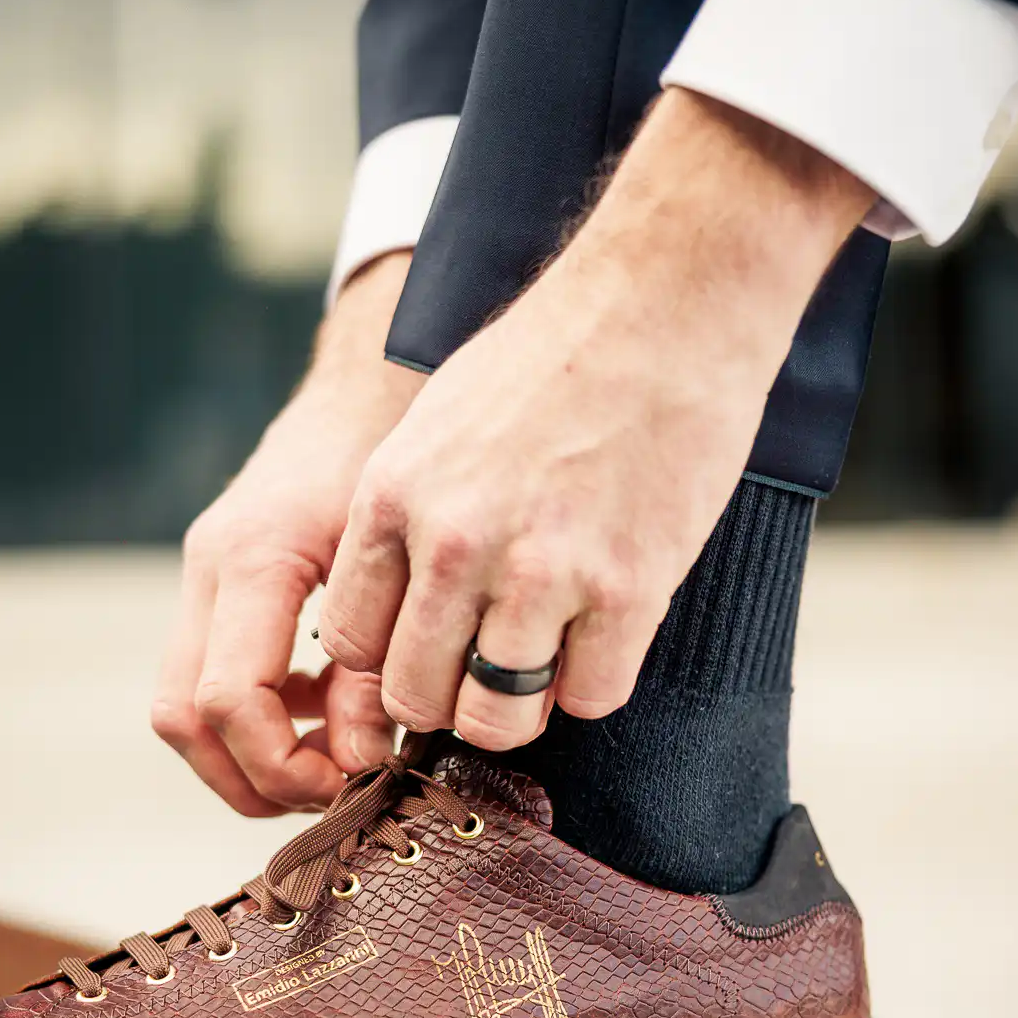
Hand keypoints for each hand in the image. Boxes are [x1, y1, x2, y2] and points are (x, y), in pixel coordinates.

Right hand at [152, 252, 421, 814]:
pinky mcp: (217, 586)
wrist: (370, 387)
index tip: (349, 778)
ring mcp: (204, 577)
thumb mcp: (398, 560)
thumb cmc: (396, 457)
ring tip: (334, 754)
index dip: (282, 762)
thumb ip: (376, 661)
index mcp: (253, 560)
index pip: (227, 699)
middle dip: (251, 776)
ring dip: (251, 754)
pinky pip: (210, 678)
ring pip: (183, 708)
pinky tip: (328, 706)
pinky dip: (260, 715)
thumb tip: (361, 757)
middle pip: (182, 718)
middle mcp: (211, 570)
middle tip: (331, 791)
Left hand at [319, 93, 872, 748]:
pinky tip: (604, 638)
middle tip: (485, 677)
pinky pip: (592, 697)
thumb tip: (397, 614)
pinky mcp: (628, 588)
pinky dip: (595, 684)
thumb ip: (406, 518)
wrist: (664, 300)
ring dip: (520, 708)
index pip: (353, 646)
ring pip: (498, 716)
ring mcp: (542, 570)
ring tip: (544, 668)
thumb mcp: (434, 424)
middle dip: (448, 701)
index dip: (390, 664)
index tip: (428, 652)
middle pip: (416, 697)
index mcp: (393, 499)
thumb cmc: (551, 357)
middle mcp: (455, 543)